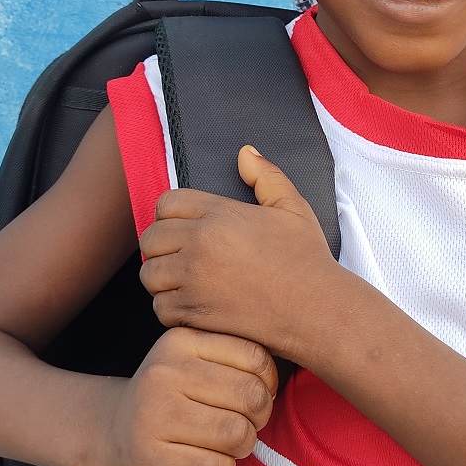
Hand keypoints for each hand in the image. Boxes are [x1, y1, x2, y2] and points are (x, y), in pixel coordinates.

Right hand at [102, 326, 277, 465]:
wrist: (113, 431)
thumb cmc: (171, 396)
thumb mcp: (195, 360)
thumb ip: (235, 359)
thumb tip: (274, 387)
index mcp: (180, 341)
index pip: (255, 356)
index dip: (268, 383)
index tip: (253, 395)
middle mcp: (163, 373)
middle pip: (251, 397)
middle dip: (258, 418)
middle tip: (242, 424)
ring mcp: (153, 415)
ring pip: (237, 434)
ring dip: (242, 446)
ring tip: (223, 443)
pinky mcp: (149, 458)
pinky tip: (206, 461)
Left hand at [138, 146, 336, 358]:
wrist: (315, 309)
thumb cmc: (307, 259)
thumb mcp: (293, 207)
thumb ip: (266, 175)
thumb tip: (245, 153)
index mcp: (219, 213)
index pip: (167, 203)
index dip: (172, 215)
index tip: (184, 229)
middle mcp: (200, 243)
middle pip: (151, 238)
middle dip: (162, 247)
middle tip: (181, 257)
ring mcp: (194, 279)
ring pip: (149, 274)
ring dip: (162, 278)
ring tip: (183, 282)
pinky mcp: (194, 312)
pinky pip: (159, 307)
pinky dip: (170, 309)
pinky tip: (191, 305)